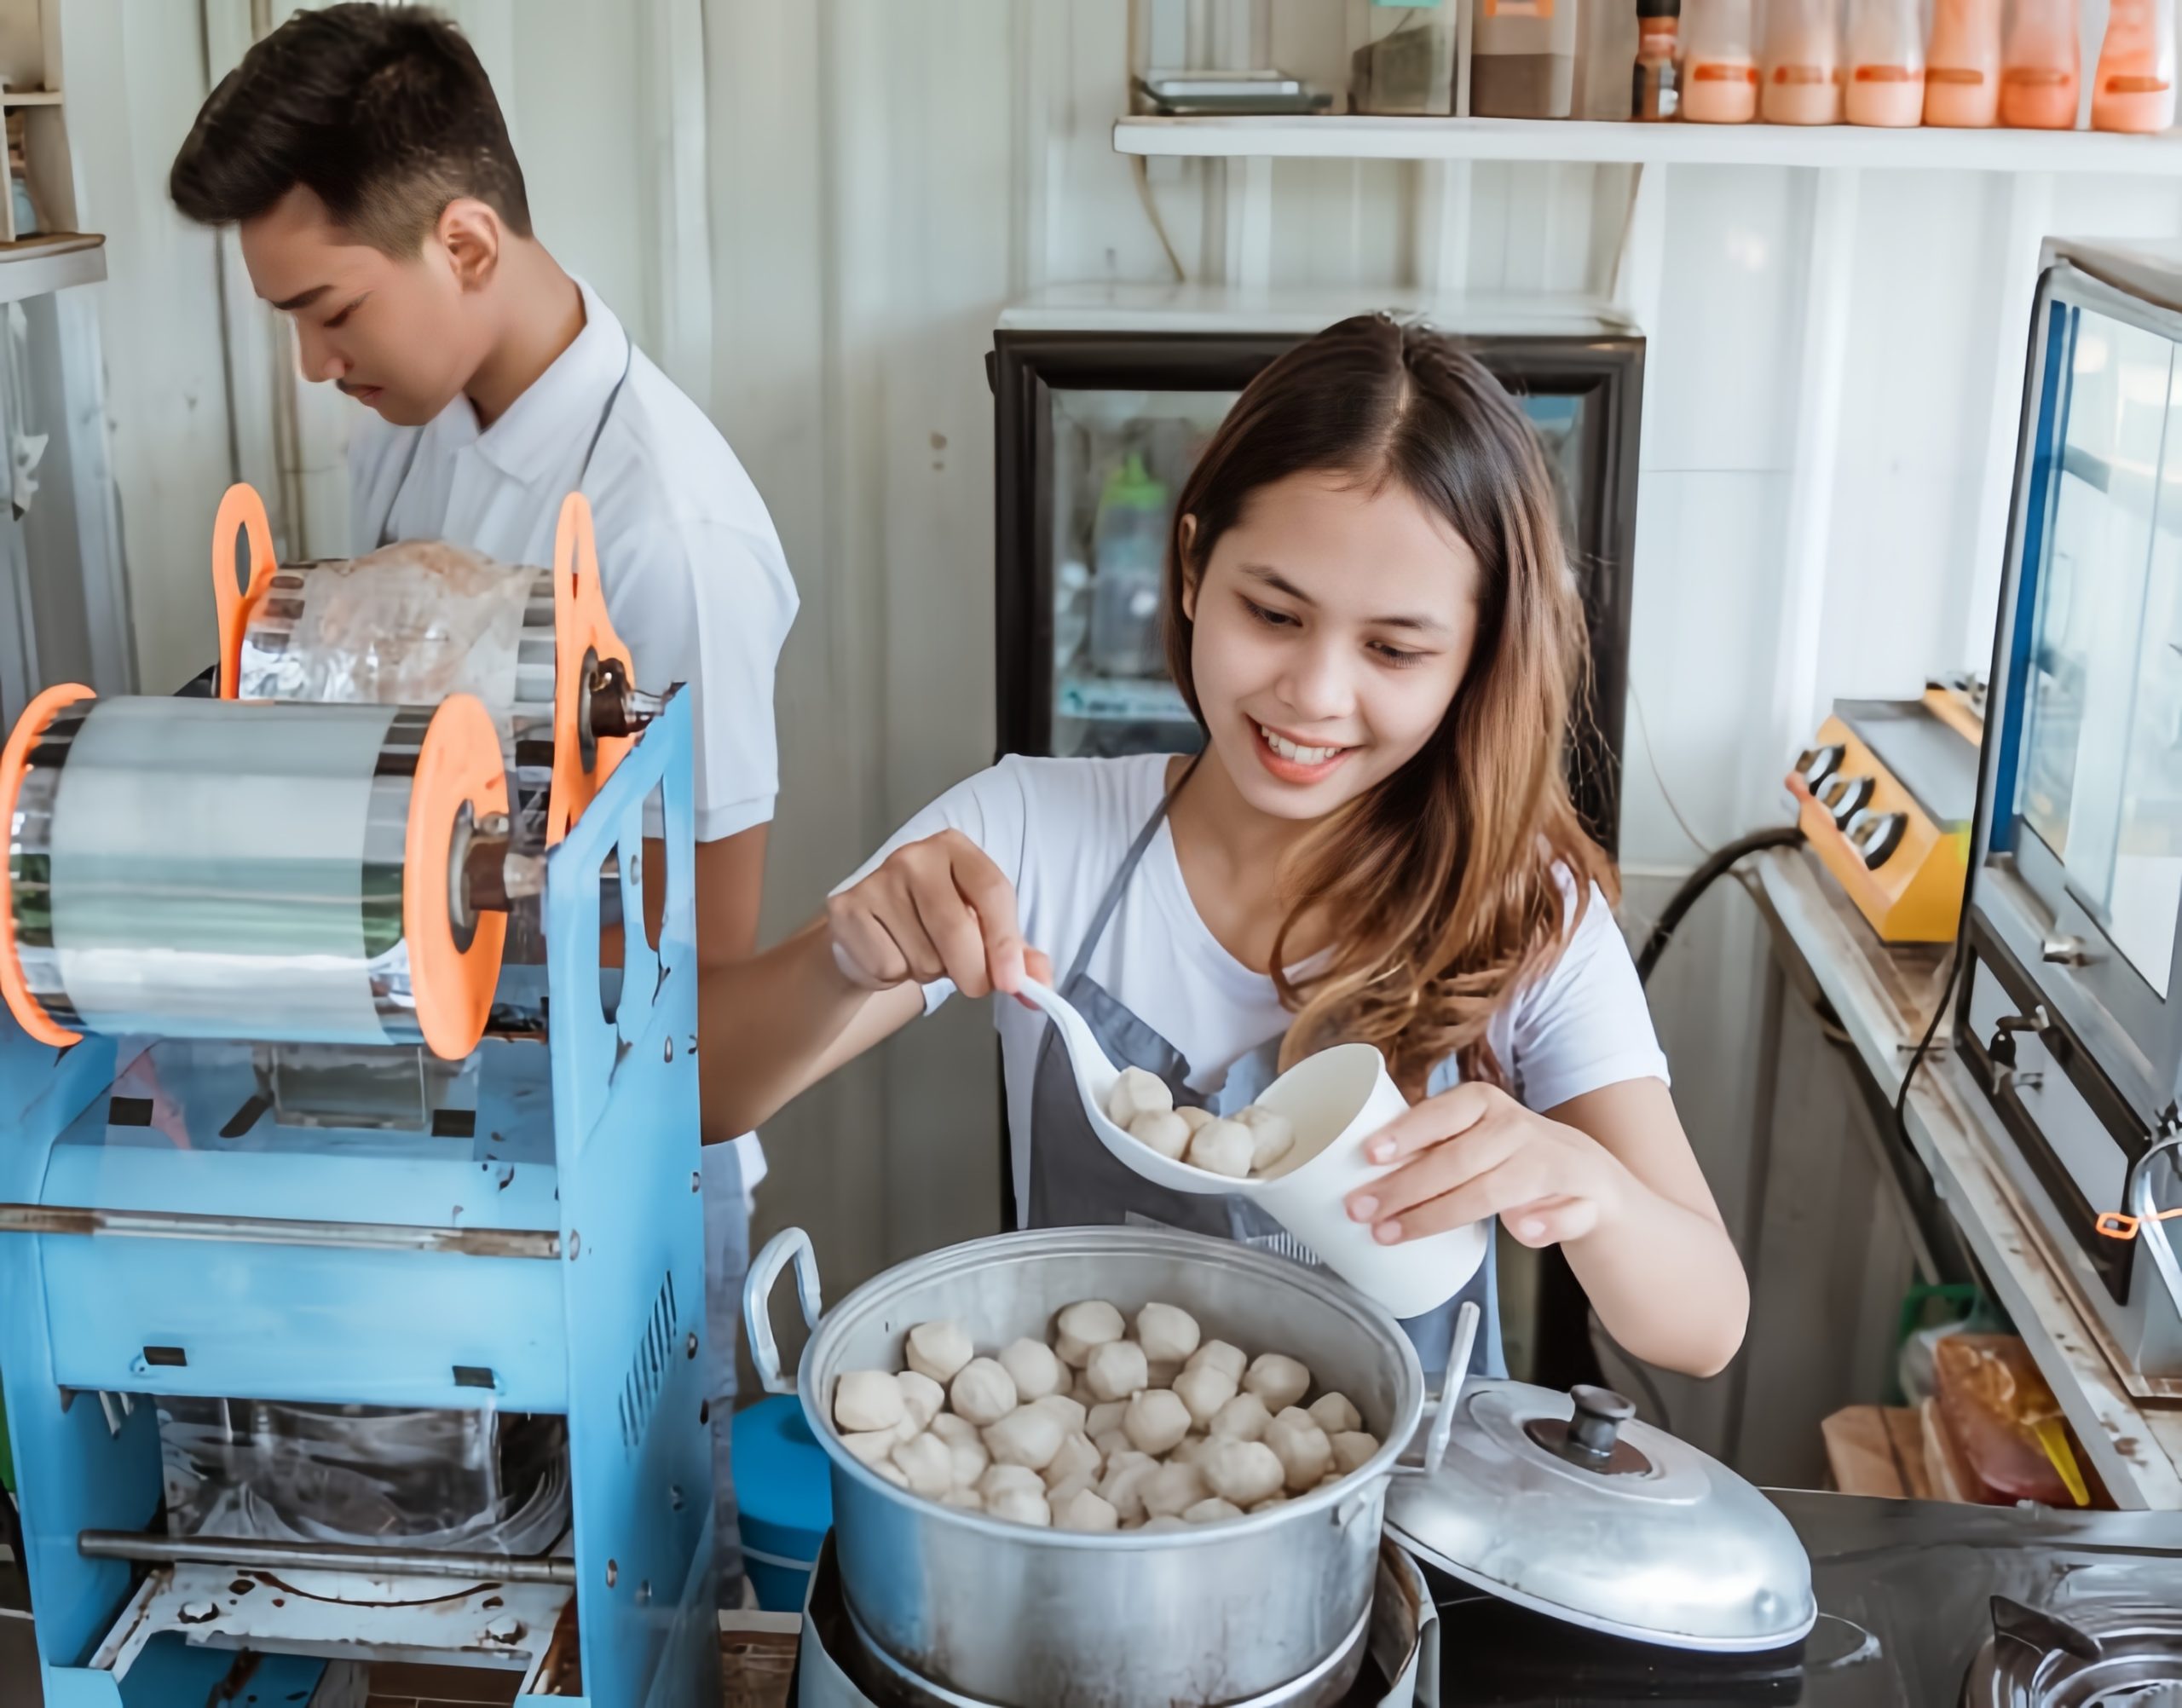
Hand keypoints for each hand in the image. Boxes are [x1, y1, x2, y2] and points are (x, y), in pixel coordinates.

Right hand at [825, 829, 1052, 1001]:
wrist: (872, 930)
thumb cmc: (934, 925)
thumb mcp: (984, 931)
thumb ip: (1017, 955)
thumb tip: (1039, 986)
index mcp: (956, 849)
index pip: (993, 892)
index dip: (1006, 943)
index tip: (1013, 983)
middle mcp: (915, 856)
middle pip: (957, 928)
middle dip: (973, 973)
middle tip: (972, 983)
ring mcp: (878, 879)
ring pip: (923, 955)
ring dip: (930, 972)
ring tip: (921, 952)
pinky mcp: (848, 909)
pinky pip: (889, 965)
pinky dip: (896, 975)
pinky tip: (892, 954)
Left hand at [1343, 1082, 1631, 1248]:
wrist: (1588, 1179)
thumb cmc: (1505, 1158)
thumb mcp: (1467, 1139)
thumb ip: (1426, 1148)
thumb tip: (1365, 1172)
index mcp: (1482, 1103)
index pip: (1440, 1113)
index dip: (1405, 1133)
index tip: (1369, 1154)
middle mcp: (1515, 1128)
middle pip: (1454, 1161)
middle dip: (1404, 1190)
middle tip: (1361, 1211)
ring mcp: (1550, 1162)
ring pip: (1492, 1191)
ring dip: (1440, 1215)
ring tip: (1393, 1233)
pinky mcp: (1582, 1200)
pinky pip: (1560, 1216)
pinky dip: (1542, 1224)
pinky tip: (1523, 1231)